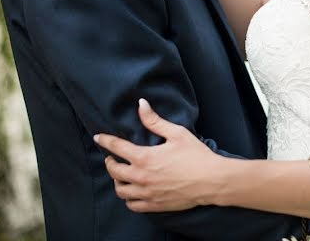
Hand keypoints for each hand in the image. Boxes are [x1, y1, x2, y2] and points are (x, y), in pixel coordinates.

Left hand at [93, 99, 218, 211]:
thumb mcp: (176, 133)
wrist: (211, 181)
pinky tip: (132, 192)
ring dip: (117, 181)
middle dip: (109, 162)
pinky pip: (132, 205)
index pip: (116, 148)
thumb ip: (155, 120)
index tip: (98, 137)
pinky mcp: (154, 204)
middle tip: (112, 157)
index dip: (105, 140)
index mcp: (144, 158)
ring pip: (120, 190)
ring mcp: (146, 193)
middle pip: (114, 171)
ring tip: (121, 175)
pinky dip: (128, 198)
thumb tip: (141, 104)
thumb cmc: (196, 155)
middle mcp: (141, 177)